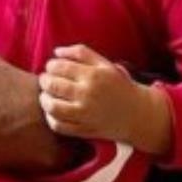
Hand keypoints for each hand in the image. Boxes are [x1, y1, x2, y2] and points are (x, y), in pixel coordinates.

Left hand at [39, 47, 173, 154]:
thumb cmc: (118, 85)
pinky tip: (54, 112)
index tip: (52, 67)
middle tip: (46, 80)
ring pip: (52, 107)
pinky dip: (51, 118)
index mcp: (93, 75)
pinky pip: (58, 126)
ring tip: (46, 96)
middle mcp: (88, 95)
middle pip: (53, 85)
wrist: (137, 114)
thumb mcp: (104, 64)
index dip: (50, 65)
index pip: (59, 67)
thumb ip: (81, 53)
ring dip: (44, 99)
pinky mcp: (84, 130)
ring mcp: (85, 114)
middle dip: (44, 80)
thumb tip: (56, 51)